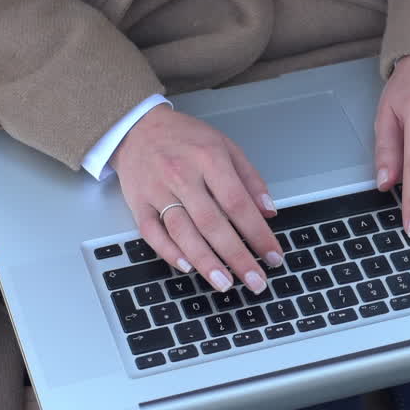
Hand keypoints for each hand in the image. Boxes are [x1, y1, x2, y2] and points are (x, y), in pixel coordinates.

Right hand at [110, 105, 282, 292]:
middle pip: (212, 223)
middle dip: (237, 257)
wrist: (136, 126)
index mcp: (209, 158)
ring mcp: (157, 190)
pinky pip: (152, 233)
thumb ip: (250, 179)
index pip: (238, 203)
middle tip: (255, 280)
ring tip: (225, 283)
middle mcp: (182, 175)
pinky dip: (169, 252)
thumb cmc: (184, 137)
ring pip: (182, 232)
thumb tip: (269, 211)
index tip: (272, 255)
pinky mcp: (137, 203)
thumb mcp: (225, 146)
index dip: (258, 233)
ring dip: (205, 262)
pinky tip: (187, 267)